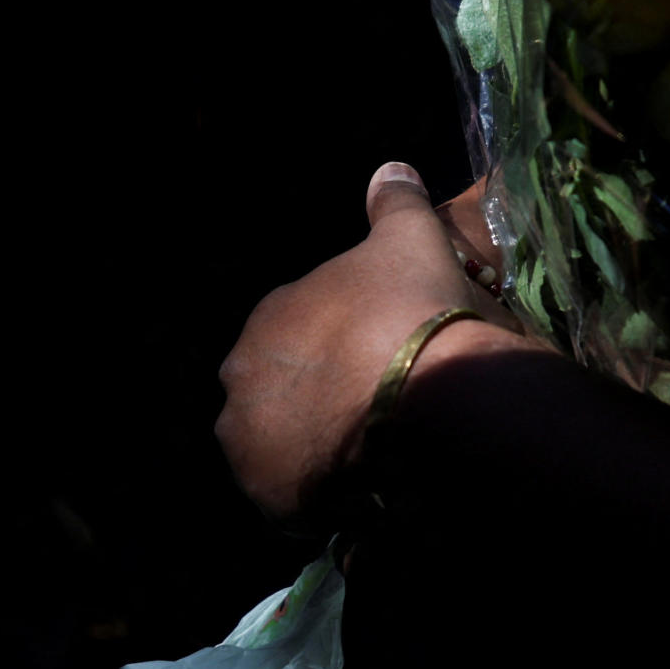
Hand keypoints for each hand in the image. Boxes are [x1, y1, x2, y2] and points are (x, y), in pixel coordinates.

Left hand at [216, 162, 537, 525]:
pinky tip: (368, 481)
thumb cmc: (413, 306)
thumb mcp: (410, 238)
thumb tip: (390, 169)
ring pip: (285, 442)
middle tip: (382, 396)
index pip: (298, 325)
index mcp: (268, 316)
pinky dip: (324, 492)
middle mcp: (241, 380)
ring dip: (317, 443)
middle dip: (321, 391)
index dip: (343, 335)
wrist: (428, 396)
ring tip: (377, 446)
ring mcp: (250, 444)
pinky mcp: (271, 499)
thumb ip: (394, 203)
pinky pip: (298, 495)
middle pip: (284, 386)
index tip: (384, 343)